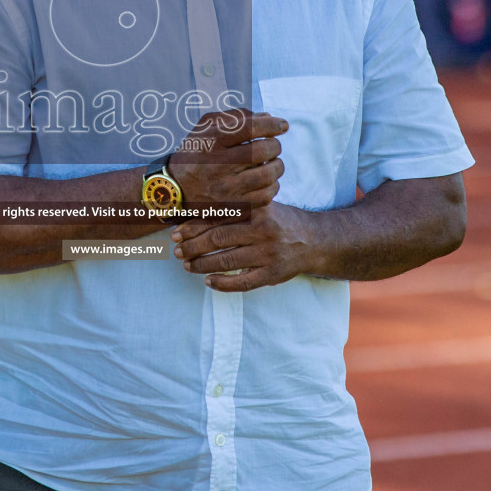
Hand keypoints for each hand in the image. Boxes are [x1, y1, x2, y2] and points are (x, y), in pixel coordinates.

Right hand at [167, 109, 286, 208]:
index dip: (271, 125)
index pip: (249, 128)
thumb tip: (269, 117)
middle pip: (262, 151)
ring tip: (272, 162)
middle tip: (273, 146)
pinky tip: (266, 180)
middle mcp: (218, 165)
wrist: (175, 190)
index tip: (282, 125)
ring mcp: (226, 189)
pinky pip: (267, 195)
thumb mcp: (205, 128)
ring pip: (269, 174)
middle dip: (275, 145)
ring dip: (277, 165)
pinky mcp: (234, 207)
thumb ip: (235, 118)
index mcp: (211, 141)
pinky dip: (273, 185)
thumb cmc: (197, 153)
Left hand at [171, 201, 318, 291]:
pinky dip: (222, 284)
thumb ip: (237, 207)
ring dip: (202, 265)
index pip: (217, 218)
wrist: (315, 241)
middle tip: (177, 251)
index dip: (193, 227)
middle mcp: (262, 231)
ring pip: (226, 262)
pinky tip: (208, 282)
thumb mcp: (262, 206)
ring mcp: (268, 254)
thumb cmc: (280, 221)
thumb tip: (196, 212)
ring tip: (187, 265)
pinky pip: (242, 283)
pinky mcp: (272, 274)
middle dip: (192, 246)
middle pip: (218, 239)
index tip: (176, 233)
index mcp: (256, 210)